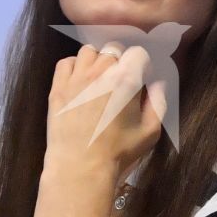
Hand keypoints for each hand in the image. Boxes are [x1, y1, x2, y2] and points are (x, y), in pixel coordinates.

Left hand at [42, 44, 163, 199]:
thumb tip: (158, 83)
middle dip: (120, 61)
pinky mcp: (58, 87)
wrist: (80, 167)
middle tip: (120, 82)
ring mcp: (76, 78)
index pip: (138, 52)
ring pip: (89, 52)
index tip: (141, 79)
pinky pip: (66, 63)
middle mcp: (101, 71)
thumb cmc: (119, 151)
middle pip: (113, 49)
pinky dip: (75, 67)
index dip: (142, 65)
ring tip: (98, 78)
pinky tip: (79, 81)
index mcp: (127, 79)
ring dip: (97, 61)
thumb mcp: (151, 131)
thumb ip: (158, 102)